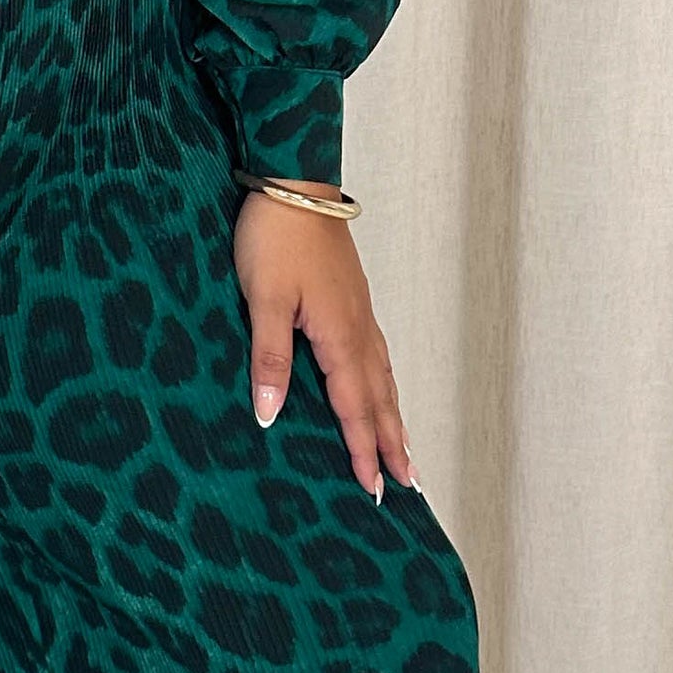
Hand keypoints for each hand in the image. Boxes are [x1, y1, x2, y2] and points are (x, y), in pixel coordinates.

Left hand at [233, 186, 420, 501]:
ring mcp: (360, 311)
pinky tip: (383, 385)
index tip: (373, 489)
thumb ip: (269, 358)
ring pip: (384, 376)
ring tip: (405, 448)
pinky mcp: (353, 297)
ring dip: (394, 415)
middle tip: (408, 483)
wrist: (293, 183)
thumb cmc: (275, 238)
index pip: (354, 406)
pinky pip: (377, 353)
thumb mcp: (264, 299)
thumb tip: (270, 415)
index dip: (362, 450)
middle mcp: (358, 328)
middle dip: (392, 443)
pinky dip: (385, 382)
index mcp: (339, 335)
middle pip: (381, 397)